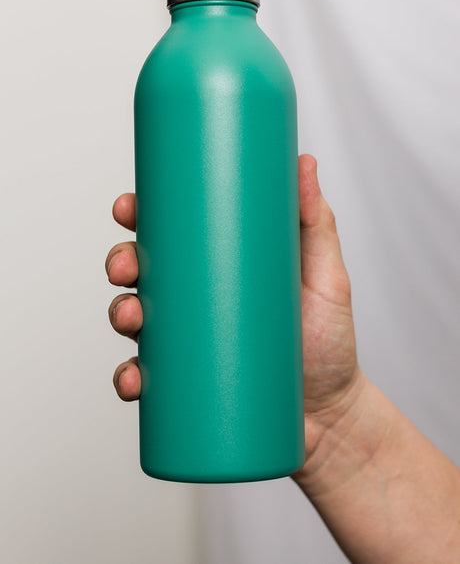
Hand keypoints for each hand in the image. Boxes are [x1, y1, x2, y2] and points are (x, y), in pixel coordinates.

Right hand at [106, 154, 362, 468]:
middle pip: (143, 272)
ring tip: (132, 318)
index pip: (172, 234)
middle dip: (121, 262)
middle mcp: (197, 301)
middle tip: (128, 266)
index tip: (130, 207)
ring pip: (134, 319)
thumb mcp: (326, 276)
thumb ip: (315, 221)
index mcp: (220, 266)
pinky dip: (129, 376)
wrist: (332, 416)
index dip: (142, 217)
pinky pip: (144, 378)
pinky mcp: (187, 384)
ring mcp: (189, 343)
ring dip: (118, 313)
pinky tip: (134, 378)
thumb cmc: (330, 342)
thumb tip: (303, 162)